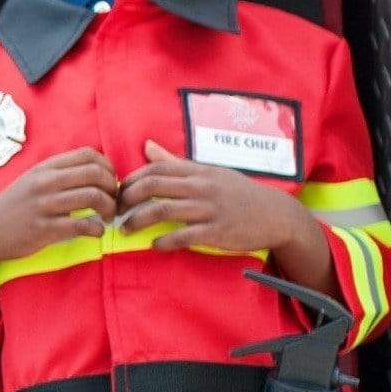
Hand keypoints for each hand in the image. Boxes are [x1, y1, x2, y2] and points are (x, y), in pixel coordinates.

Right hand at [0, 148, 122, 267]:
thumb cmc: (16, 206)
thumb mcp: (34, 179)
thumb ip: (60, 173)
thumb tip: (96, 172)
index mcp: (46, 167)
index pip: (88, 155)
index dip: (107, 167)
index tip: (109, 182)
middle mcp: (45, 182)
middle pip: (95, 174)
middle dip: (112, 188)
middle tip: (113, 201)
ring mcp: (44, 205)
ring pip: (93, 197)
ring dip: (109, 208)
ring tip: (108, 217)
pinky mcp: (44, 229)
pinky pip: (81, 225)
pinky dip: (97, 229)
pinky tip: (96, 232)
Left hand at [117, 145, 334, 285]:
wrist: (276, 214)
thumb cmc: (237, 192)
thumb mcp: (209, 172)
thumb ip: (175, 162)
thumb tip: (147, 146)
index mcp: (198, 171)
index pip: (155, 169)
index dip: (131, 180)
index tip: (117, 192)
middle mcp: (201, 186)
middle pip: (153, 186)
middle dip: (127, 199)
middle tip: (114, 211)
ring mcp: (209, 209)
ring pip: (163, 210)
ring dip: (138, 220)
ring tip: (125, 229)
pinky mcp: (216, 232)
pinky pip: (183, 236)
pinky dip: (165, 241)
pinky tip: (154, 245)